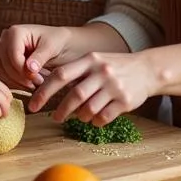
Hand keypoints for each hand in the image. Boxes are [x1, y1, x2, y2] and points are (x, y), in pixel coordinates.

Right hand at [0, 24, 73, 89]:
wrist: (58, 44)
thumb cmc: (56, 42)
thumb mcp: (51, 48)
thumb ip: (40, 57)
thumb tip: (30, 68)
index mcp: (15, 32)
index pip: (13, 56)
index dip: (24, 72)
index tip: (38, 80)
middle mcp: (3, 38)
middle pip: (4, 64)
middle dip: (20, 78)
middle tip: (36, 84)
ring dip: (13, 82)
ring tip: (31, 85)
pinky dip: (8, 83)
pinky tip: (23, 85)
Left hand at [29, 51, 157, 124]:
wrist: (147, 69)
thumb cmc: (114, 67)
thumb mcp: (95, 61)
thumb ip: (76, 72)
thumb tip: (48, 89)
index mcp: (89, 59)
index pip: (60, 75)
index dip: (44, 91)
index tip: (33, 105)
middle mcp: (101, 71)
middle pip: (75, 94)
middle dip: (61, 109)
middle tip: (55, 118)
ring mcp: (114, 86)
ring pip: (89, 108)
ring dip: (80, 116)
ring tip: (79, 116)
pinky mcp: (125, 100)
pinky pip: (103, 117)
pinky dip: (95, 121)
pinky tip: (95, 118)